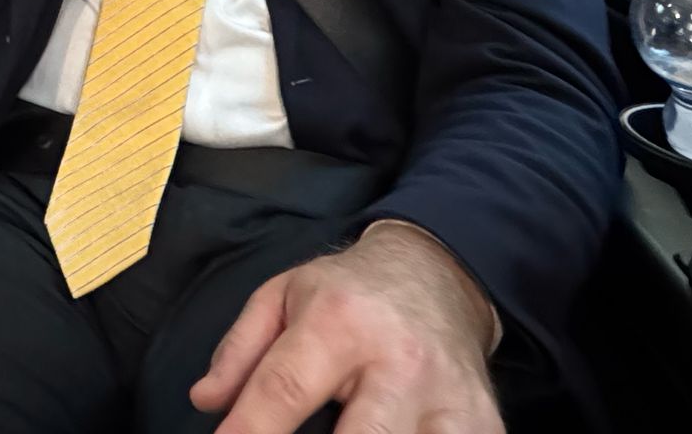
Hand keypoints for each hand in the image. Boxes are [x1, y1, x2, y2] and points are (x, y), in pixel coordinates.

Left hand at [191, 222, 500, 433]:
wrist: (438, 273)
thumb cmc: (349, 293)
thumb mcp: (282, 296)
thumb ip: (239, 350)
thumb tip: (206, 401)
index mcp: (338, 322)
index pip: (285, 388)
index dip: (250, 431)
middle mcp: (398, 361)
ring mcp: (448, 397)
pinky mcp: (485, 422)